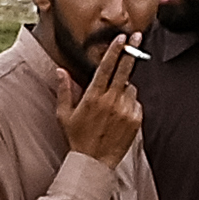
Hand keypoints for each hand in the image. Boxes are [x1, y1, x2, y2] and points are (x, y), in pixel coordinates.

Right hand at [55, 34, 141, 169]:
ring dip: (125, 88)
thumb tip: (60, 70)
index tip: (121, 38)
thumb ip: (64, 90)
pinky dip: (130, 104)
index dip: (114, 51)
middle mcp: (111, 101)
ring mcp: (125, 110)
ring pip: (131, 88)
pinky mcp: (135, 120)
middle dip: (131, 51)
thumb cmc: (77, 137)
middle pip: (125, 70)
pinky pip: (136, 103)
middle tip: (138, 37)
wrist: (94, 162)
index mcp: (93, 97)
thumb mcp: (64, 114)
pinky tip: (119, 114)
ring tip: (112, 103)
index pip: (106, 68)